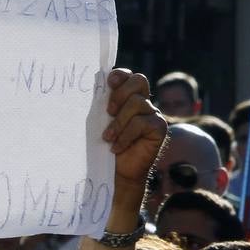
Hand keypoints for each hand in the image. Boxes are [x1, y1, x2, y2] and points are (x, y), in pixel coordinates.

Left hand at [101, 69, 166, 192]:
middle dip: (121, 93)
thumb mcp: (99, 124)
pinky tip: (116, 147)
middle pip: (139, 80)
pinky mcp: (159, 128)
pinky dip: (125, 136)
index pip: (129, 76)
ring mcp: (152, 114)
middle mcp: (143, 102)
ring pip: (138, 103)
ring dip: (119, 122)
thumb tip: (91, 89)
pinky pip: (142, 123)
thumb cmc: (104, 148)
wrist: (116, 174)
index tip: (109, 82)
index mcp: (128, 97)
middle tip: (108, 112)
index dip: (120, 75)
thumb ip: (100, 106)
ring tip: (108, 137)